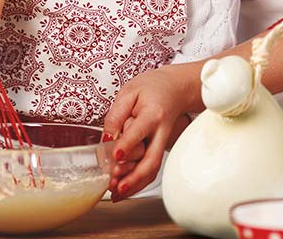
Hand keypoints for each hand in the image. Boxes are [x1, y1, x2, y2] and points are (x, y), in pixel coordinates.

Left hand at [102, 62, 202, 199]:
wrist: (175, 89)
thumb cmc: (152, 88)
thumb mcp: (129, 91)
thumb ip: (116, 115)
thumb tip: (106, 138)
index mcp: (152, 114)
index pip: (140, 132)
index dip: (128, 144)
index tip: (116, 156)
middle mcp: (160, 132)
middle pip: (151, 159)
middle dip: (135, 176)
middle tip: (117, 185)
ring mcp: (162, 143)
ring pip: (152, 169)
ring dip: (135, 184)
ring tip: (116, 193)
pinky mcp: (159, 149)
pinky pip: (151, 169)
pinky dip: (138, 182)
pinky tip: (123, 189)